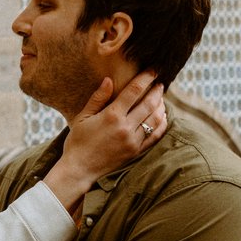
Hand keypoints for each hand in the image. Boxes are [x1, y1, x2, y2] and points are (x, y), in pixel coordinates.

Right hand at [44, 72, 165, 209]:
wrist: (79, 170)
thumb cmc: (77, 142)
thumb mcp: (82, 117)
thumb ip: (97, 98)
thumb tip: (109, 80)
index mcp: (111, 115)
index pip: (134, 91)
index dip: (146, 78)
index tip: (153, 70)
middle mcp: (125, 127)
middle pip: (149, 103)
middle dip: (157, 91)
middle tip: (160, 83)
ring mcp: (133, 140)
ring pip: (155, 119)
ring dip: (161, 106)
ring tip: (161, 98)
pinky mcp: (136, 151)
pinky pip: (155, 135)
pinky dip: (162, 124)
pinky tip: (162, 117)